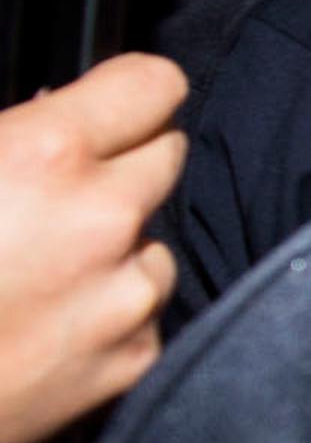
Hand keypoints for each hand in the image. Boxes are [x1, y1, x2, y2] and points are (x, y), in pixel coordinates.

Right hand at [0, 55, 186, 442]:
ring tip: (37, 273)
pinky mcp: (132, 358)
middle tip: (56, 198)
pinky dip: (108, 314)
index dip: (128, 97)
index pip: (153, 84)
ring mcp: (123, 294)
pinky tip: (43, 323)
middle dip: (118, 170)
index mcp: (47, 154)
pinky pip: (143, 313)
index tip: (114, 109)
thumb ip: (12, 133)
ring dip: (116, 249)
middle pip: (163, 158)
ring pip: (154, 243)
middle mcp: (102, 218)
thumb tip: (46, 109)